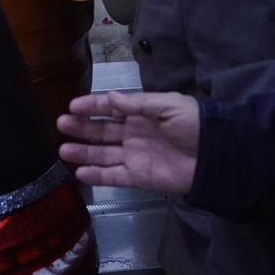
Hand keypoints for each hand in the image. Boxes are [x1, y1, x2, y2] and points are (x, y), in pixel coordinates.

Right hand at [58, 90, 199, 192]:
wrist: (214, 156)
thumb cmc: (193, 125)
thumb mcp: (168, 105)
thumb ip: (137, 103)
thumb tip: (110, 97)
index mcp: (142, 114)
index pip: (111, 108)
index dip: (92, 106)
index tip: (72, 106)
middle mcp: (134, 134)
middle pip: (102, 131)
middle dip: (81, 128)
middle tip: (61, 124)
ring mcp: (134, 156)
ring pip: (102, 154)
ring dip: (83, 153)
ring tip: (63, 150)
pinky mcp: (138, 177)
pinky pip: (113, 176)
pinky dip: (97, 176)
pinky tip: (79, 172)